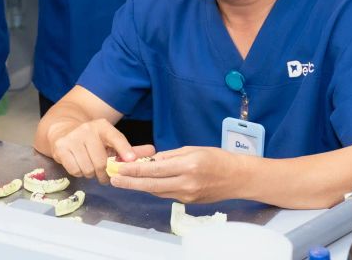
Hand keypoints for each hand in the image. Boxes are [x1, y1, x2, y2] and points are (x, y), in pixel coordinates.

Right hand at [48, 118, 154, 184]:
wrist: (62, 129)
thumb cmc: (91, 139)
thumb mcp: (109, 139)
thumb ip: (129, 148)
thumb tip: (152, 152)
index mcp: (103, 126)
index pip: (116, 137)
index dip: (125, 150)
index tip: (132, 161)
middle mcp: (87, 129)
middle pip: (101, 162)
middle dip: (104, 173)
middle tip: (103, 174)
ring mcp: (73, 138)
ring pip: (88, 169)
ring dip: (90, 173)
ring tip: (89, 166)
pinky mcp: (61, 148)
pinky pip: (75, 170)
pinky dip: (78, 172)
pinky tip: (78, 164)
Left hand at [109, 146, 242, 202]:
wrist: (238, 178)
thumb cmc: (218, 158)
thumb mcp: (193, 149)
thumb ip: (171, 156)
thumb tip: (151, 160)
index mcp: (187, 166)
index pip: (154, 169)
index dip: (134, 169)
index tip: (119, 167)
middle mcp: (186, 183)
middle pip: (151, 185)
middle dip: (130, 182)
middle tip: (113, 179)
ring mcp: (187, 195)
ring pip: (157, 191)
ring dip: (139, 186)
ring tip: (124, 180)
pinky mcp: (189, 201)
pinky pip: (166, 194)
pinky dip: (154, 188)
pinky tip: (145, 183)